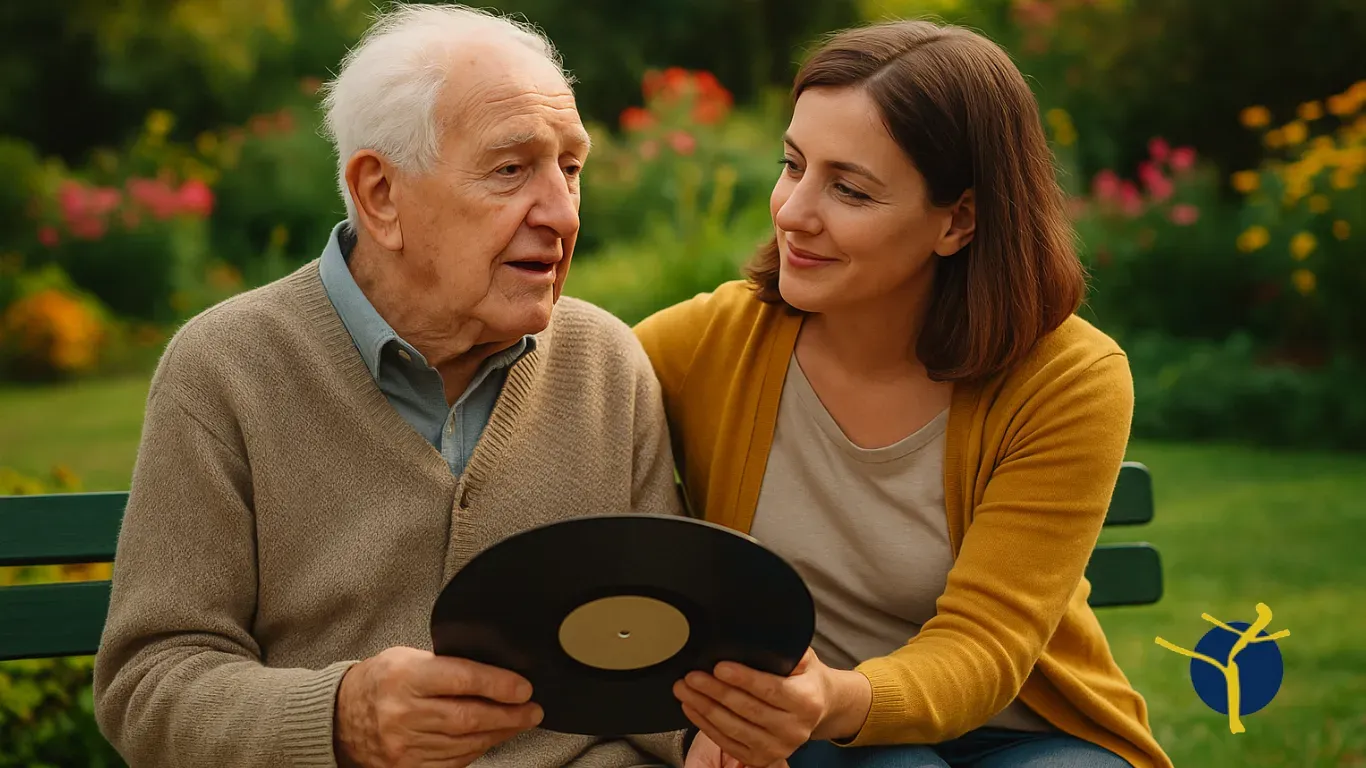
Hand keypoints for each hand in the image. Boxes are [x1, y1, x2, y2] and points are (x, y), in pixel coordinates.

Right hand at [334, 646, 542, 766]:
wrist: (340, 717)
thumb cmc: (381, 680)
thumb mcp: (408, 657)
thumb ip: (446, 665)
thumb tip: (497, 672)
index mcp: (405, 676)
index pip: (462, 679)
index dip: (499, 684)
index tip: (524, 688)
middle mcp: (403, 713)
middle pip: (468, 717)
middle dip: (509, 715)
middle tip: (533, 710)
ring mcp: (404, 745)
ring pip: (465, 743)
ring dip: (499, 734)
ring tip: (519, 723)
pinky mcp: (406, 767)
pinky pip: (453, 761)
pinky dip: (477, 749)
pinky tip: (490, 738)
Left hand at [673, 648, 870, 766]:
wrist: (818, 708)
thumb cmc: (805, 679)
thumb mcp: (805, 659)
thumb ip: (786, 650)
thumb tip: (758, 638)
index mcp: (806, 701)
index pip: (769, 689)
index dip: (742, 679)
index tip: (718, 667)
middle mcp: (794, 729)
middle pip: (747, 709)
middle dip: (714, 691)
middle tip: (692, 676)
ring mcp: (777, 747)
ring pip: (733, 728)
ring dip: (704, 708)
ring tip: (684, 689)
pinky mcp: (761, 758)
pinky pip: (727, 742)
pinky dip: (705, 724)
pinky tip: (692, 708)